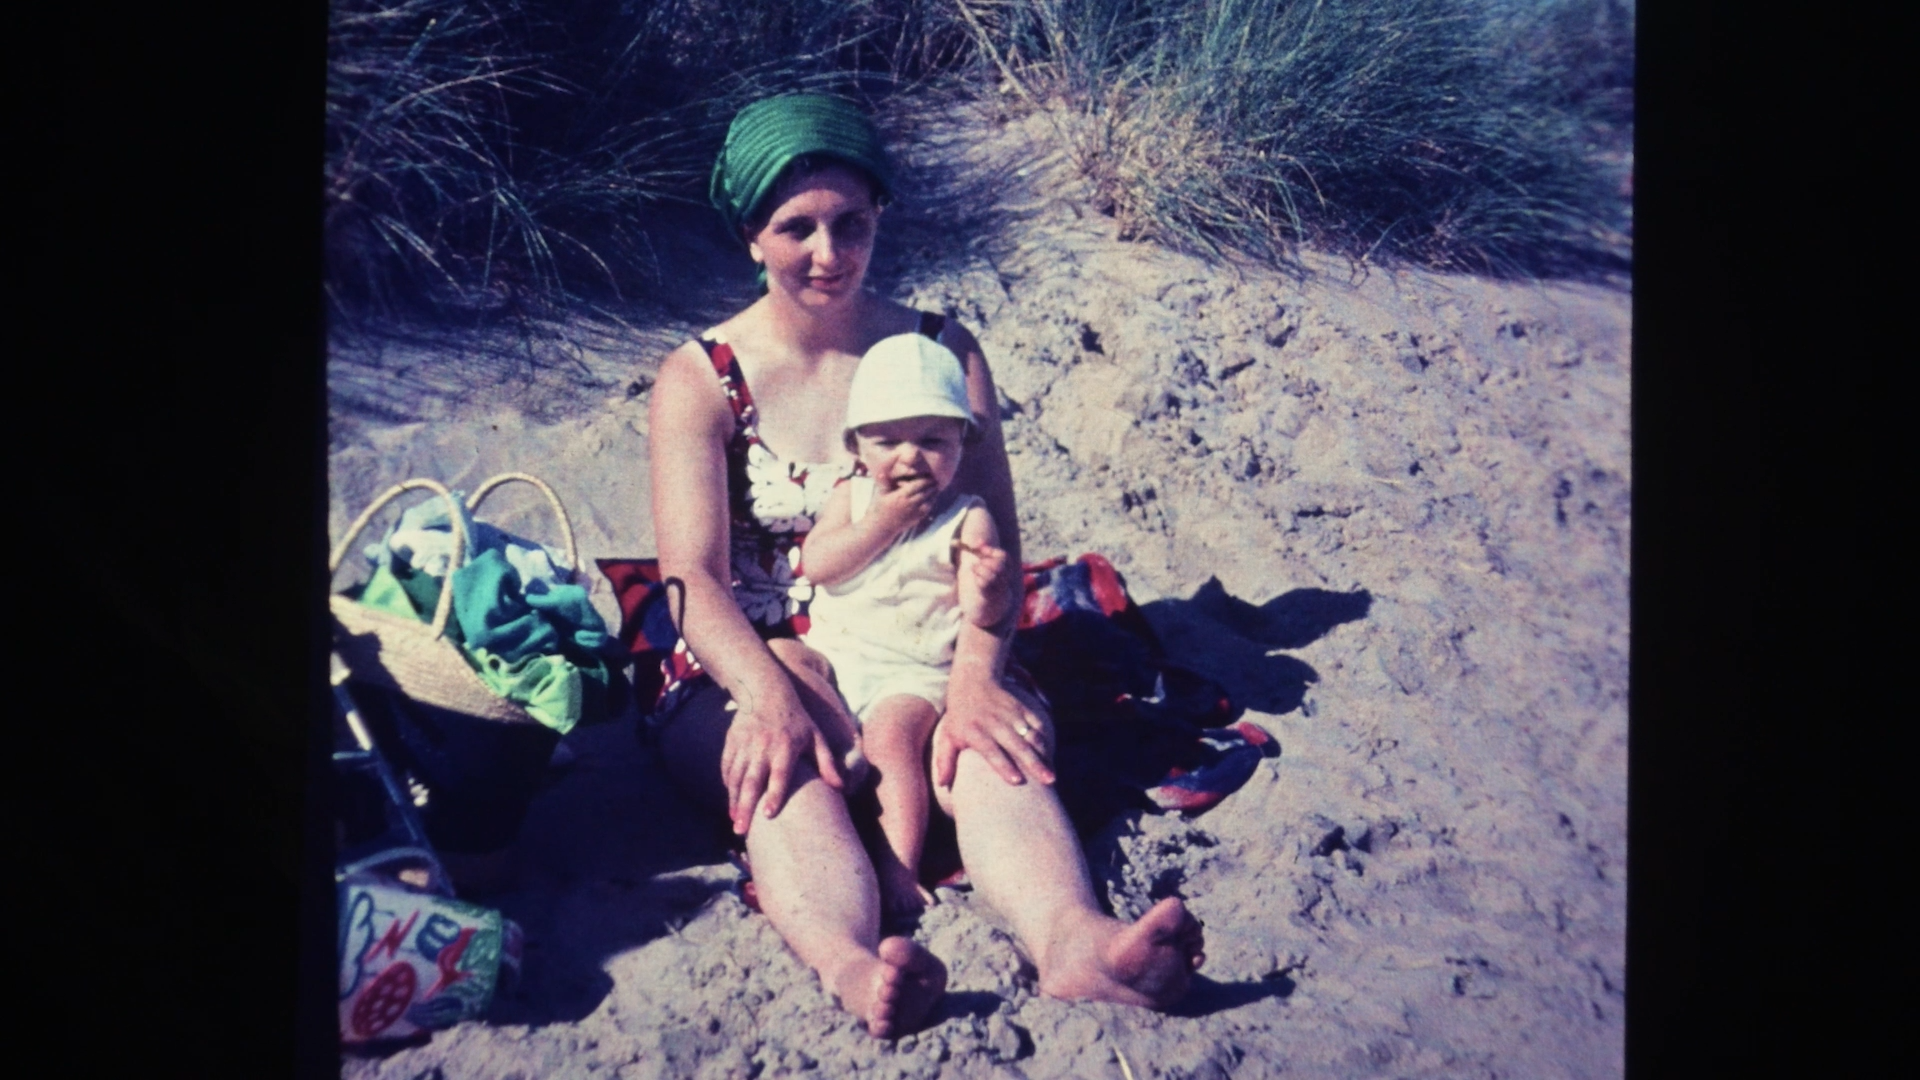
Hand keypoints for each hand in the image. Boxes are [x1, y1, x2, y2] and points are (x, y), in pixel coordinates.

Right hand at [719, 684, 845, 834]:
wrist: (766, 692)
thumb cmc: (797, 720)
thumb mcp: (815, 737)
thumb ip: (827, 763)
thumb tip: (841, 788)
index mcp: (786, 747)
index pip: (780, 775)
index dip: (774, 794)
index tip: (768, 815)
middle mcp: (763, 747)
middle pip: (752, 781)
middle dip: (746, 807)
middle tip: (741, 831)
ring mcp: (745, 744)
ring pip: (736, 777)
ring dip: (734, 800)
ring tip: (735, 821)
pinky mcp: (732, 742)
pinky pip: (728, 767)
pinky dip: (728, 784)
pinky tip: (732, 799)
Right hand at [869, 471, 938, 535]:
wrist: (882, 527)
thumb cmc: (880, 509)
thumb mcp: (881, 495)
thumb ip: (884, 483)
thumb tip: (882, 473)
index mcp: (900, 496)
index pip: (916, 486)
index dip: (924, 480)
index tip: (929, 476)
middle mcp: (908, 504)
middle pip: (924, 493)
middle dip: (931, 486)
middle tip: (936, 480)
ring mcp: (913, 512)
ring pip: (928, 501)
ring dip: (933, 495)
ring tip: (936, 488)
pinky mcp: (915, 519)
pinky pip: (927, 510)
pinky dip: (931, 504)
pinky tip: (933, 499)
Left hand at [932, 672, 1053, 789]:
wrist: (973, 680)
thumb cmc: (959, 716)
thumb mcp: (947, 736)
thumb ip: (945, 761)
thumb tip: (942, 785)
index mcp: (975, 731)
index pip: (991, 750)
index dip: (1004, 766)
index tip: (1017, 781)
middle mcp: (994, 723)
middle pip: (1017, 745)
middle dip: (1033, 764)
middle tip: (1048, 782)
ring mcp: (1010, 714)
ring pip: (1031, 736)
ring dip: (1043, 755)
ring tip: (1051, 775)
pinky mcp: (1022, 708)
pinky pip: (1037, 724)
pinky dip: (1045, 739)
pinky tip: (1049, 756)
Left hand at [954, 539, 1010, 624]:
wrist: (990, 610)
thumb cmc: (987, 585)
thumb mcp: (986, 569)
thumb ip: (982, 555)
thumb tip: (977, 540)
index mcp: (1006, 571)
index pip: (1003, 556)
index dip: (990, 550)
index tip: (979, 547)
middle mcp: (1005, 579)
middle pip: (997, 564)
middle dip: (984, 561)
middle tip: (977, 563)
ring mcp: (999, 589)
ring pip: (991, 573)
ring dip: (980, 569)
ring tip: (975, 570)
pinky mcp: (990, 596)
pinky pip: (984, 583)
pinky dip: (978, 577)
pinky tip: (976, 579)